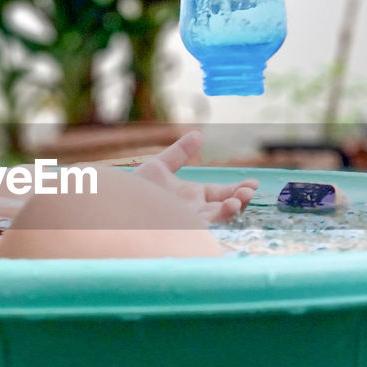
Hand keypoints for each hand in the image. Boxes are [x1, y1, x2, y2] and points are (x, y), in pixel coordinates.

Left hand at [132, 130, 257, 223]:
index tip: (252, 184)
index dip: (237, 189)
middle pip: (224, 207)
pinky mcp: (181, 232)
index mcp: (194, 197)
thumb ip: (180, 152)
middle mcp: (195, 212)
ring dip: (230, 211)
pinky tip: (221, 212)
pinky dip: (212, 222)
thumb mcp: (160, 167)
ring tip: (238, 200)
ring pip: (215, 220)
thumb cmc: (135, 188)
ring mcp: (188, 223)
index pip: (222, 193)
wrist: (114, 203)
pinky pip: (201, 230)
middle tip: (249, 192)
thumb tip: (198, 134)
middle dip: (239, 200)